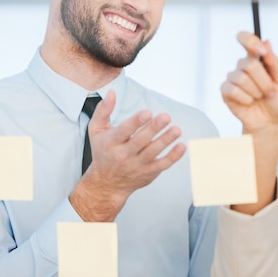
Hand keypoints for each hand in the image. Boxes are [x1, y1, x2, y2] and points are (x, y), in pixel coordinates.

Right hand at [69, 90, 184, 220]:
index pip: (124, 131)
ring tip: (176, 130)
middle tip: (166, 117)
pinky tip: (182, 146)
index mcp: (111, 142)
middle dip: (154, 128)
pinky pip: (162, 165)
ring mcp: (137, 165)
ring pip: (153, 153)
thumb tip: (111, 92)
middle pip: (140, 141)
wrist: (106, 184)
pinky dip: (173, 157)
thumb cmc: (103, 152)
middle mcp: (123, 155)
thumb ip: (103, 110)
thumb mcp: (96, 131)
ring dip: (166, 141)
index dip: (136, 122)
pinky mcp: (148, 172)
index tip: (147, 112)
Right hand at [221, 31, 277, 135]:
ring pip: (242, 78)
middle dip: (263, 81)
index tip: (261, 51)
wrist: (271, 122)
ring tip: (260, 98)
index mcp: (257, 58)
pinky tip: (249, 102)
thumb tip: (266, 42)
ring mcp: (233, 78)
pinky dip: (246, 99)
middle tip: (270, 92)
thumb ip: (274, 61)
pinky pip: (233, 90)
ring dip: (256, 92)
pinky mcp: (226, 91)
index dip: (250, 41)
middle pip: (249, 64)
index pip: (246, 39)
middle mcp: (243, 66)